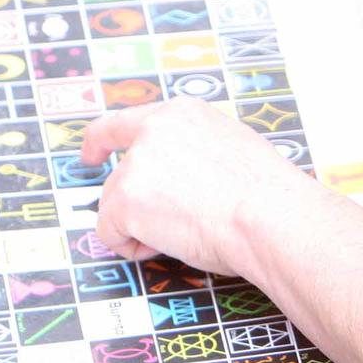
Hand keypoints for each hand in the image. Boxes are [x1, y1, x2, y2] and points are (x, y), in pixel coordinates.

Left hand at [82, 98, 315, 278]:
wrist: (272, 219)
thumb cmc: (269, 199)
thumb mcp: (233, 151)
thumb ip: (194, 152)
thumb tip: (178, 178)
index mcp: (181, 115)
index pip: (126, 123)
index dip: (101, 141)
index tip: (90, 156)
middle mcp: (152, 131)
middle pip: (122, 174)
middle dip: (136, 204)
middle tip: (168, 225)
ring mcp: (134, 164)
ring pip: (116, 204)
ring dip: (142, 226)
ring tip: (188, 234)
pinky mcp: (124, 197)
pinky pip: (110, 231)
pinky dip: (130, 246)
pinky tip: (166, 247)